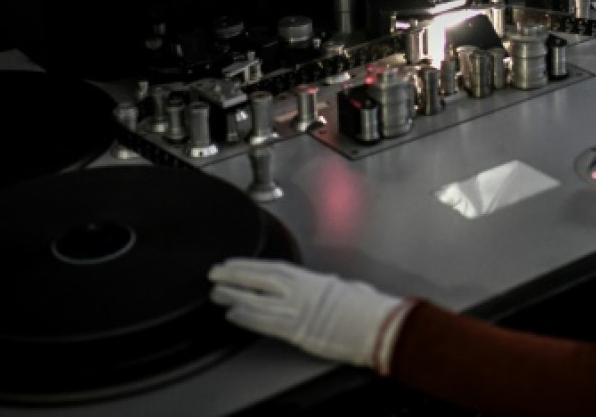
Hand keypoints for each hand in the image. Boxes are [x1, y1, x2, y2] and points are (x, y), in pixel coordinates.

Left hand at [209, 258, 410, 371]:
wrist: (380, 326)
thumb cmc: (370, 309)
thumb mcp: (347, 288)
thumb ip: (331, 288)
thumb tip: (332, 288)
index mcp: (312, 279)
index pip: (273, 269)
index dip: (250, 265)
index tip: (233, 263)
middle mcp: (302, 292)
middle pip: (260, 279)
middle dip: (235, 275)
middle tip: (215, 273)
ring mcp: (298, 311)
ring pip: (258, 300)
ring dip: (234, 295)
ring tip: (217, 293)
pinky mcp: (298, 331)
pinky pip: (266, 323)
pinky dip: (247, 318)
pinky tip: (232, 315)